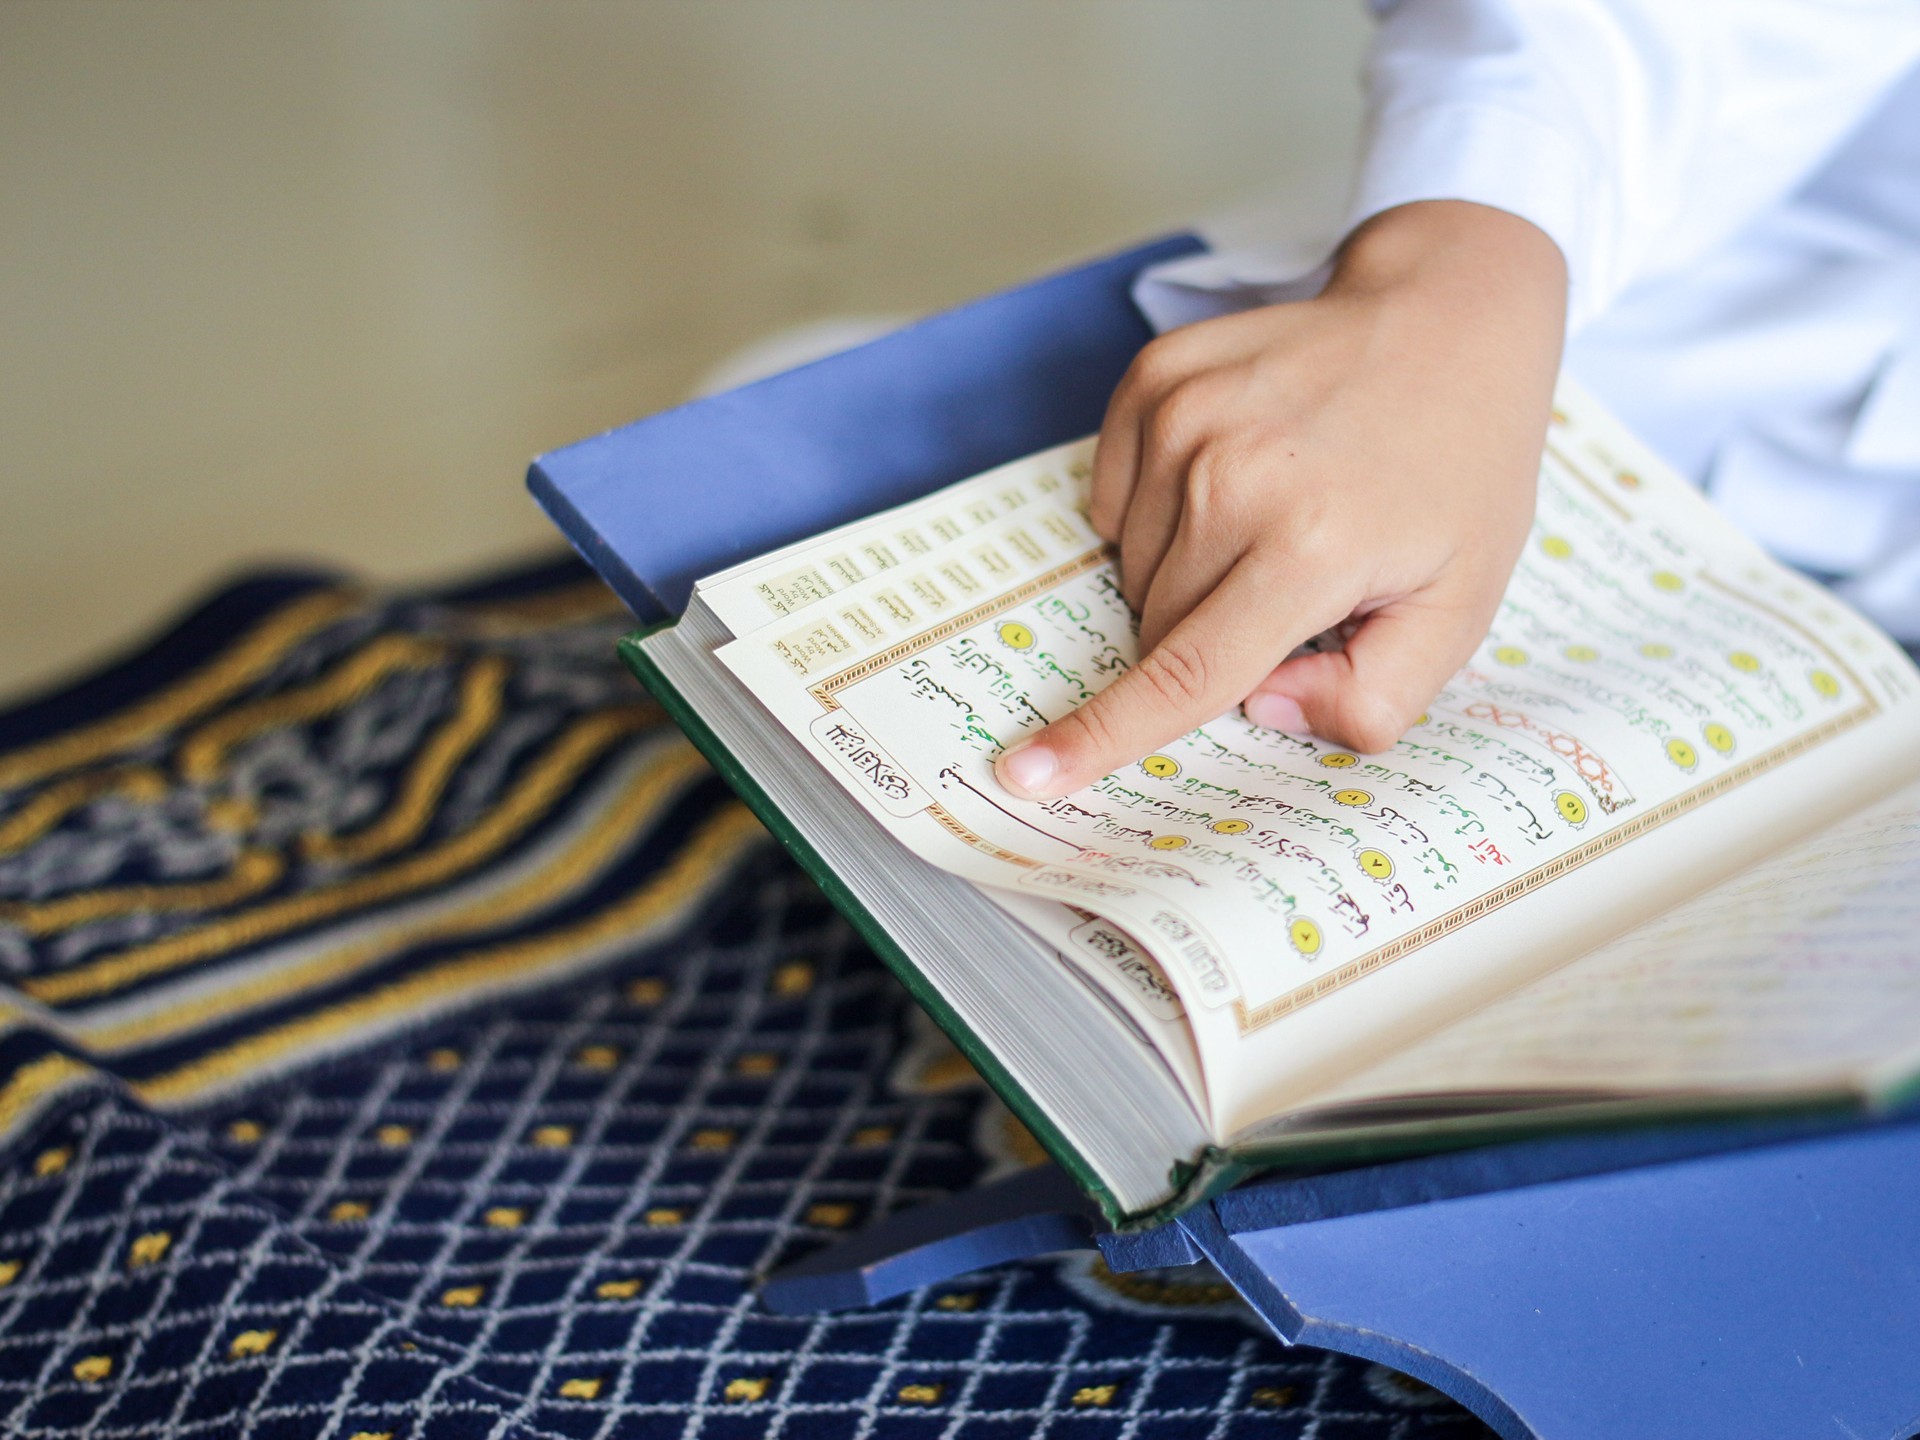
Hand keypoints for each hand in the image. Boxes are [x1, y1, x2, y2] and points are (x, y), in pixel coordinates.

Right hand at [993, 200, 1566, 800]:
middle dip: (1211, 636)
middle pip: (1160, 623)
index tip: (1027, 774)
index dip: (1103, 735)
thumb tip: (1262, 706)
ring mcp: (1185, 414)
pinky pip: (1114, 498)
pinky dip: (1160, 511)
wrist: (1450, 315)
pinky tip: (1232, 478)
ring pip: (1135, 564)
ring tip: (1277, 519)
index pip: (1185, 670)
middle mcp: (1232, 475)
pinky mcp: (1157, 377)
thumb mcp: (1461, 607)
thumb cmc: (1458, 473)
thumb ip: (1375, 696)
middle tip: (1298, 586)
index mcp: (1310, 545)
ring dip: (1188, 572)